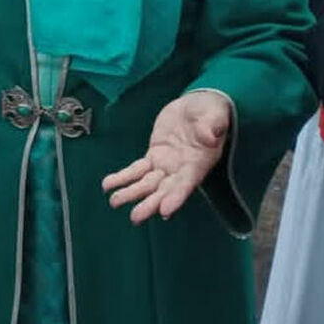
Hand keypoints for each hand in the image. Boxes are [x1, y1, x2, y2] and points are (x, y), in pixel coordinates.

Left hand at [102, 90, 231, 223]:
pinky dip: (123, 177)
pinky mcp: (154, 156)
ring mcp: (166, 164)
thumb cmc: (212, 112)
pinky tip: (108, 184)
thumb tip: (210, 134)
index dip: (176, 197)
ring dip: (132, 193)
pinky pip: (137, 170)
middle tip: (135, 217)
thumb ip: (213, 125)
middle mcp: (181, 169)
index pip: (186, 183)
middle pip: (164, 190)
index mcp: (199, 162)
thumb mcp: (215, 114)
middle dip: (150, 204)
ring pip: (147, 183)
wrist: (198, 106)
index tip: (164, 211)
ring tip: (114, 201)